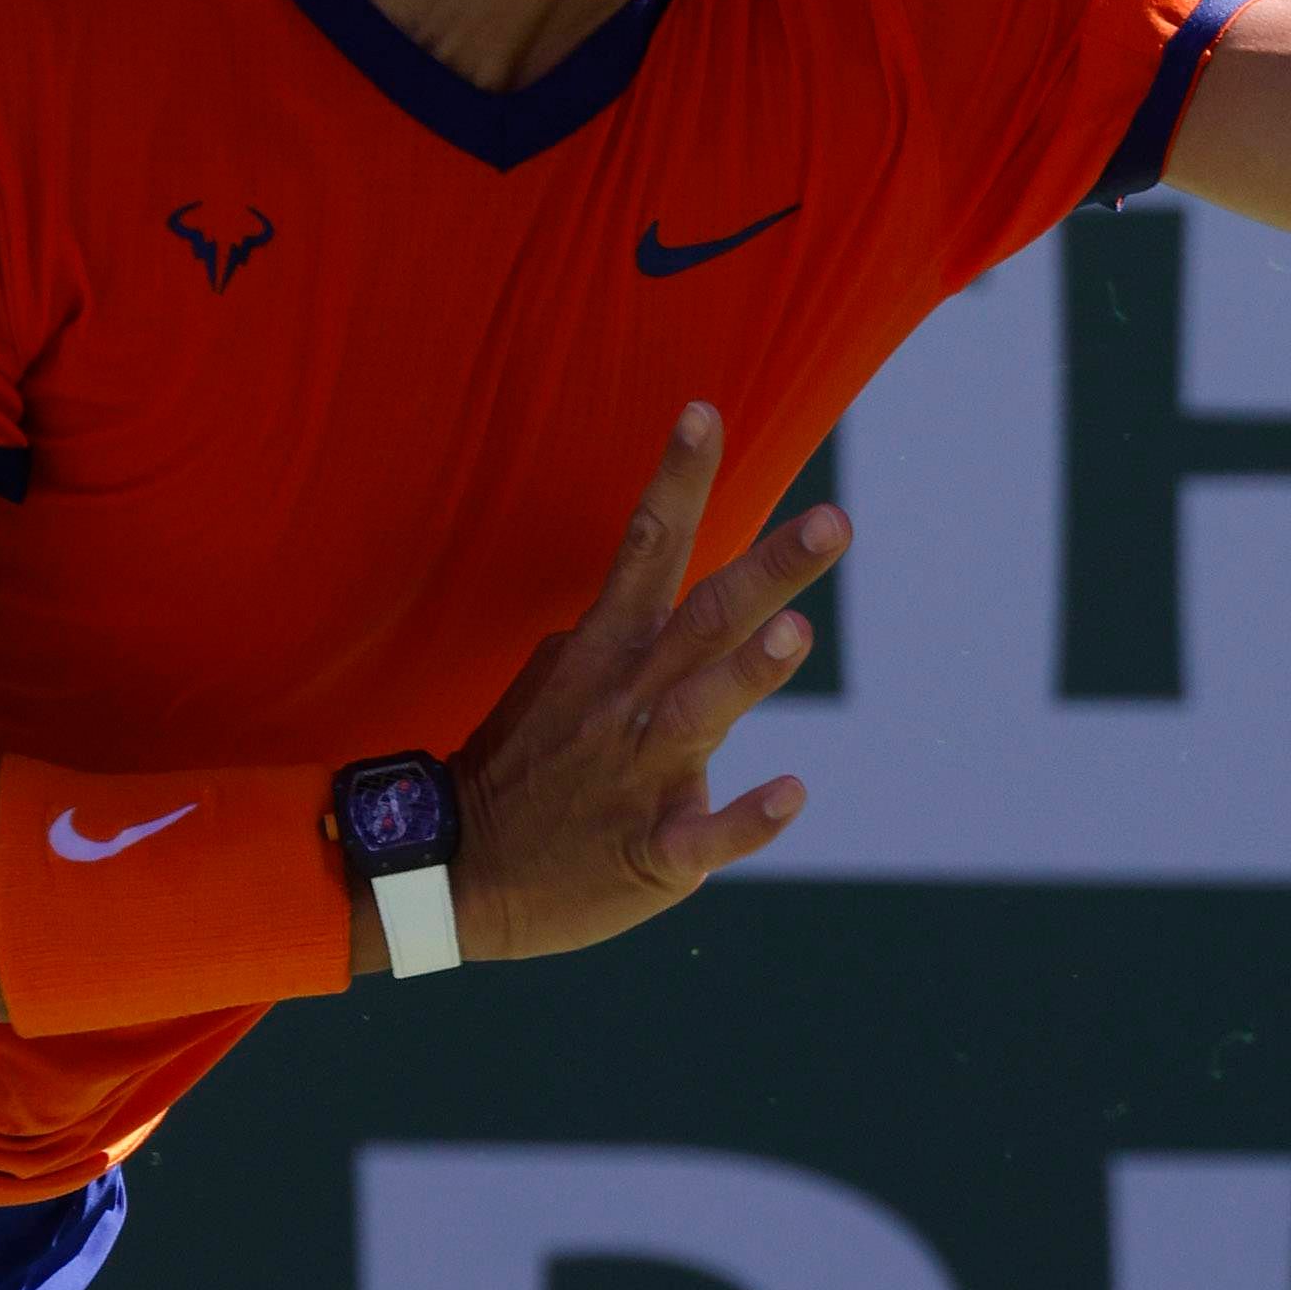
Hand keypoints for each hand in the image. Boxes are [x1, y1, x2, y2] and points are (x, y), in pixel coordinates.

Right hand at [426, 403, 845, 966]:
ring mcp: (636, 776)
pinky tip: (790, 793)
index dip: (677, 480)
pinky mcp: (649, 854)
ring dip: (747, 674)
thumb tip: (654, 577)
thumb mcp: (559, 677)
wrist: (456, 877)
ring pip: (697, 714)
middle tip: (834, 521)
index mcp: (607, 652)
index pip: (646, 547)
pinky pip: (701, 834)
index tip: (705, 411)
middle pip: (703, 619)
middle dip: (768, 570)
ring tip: (796, 633)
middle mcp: (626, 701)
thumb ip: (619, 629)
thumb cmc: (521, 766)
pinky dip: (745, 817)